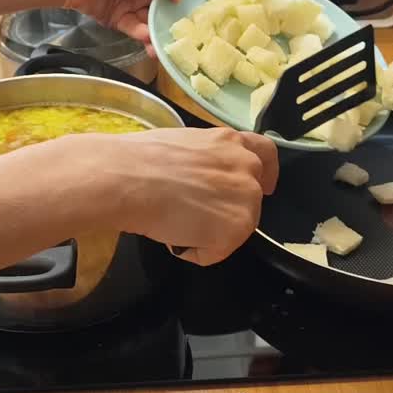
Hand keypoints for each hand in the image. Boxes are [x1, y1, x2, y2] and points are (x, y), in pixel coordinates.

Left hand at [55, 0, 188, 56]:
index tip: (197, 12)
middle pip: (166, 7)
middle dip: (174, 21)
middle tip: (185, 35)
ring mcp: (131, 3)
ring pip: (152, 21)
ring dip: (159, 33)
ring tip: (164, 43)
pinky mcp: (118, 18)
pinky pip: (135, 29)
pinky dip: (142, 34)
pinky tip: (147, 37)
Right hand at [61, 128, 278, 265]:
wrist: (127, 178)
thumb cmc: (138, 159)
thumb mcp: (183, 143)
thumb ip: (205, 157)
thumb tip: (198, 177)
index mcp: (230, 141)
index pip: (266, 154)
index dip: (265, 174)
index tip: (263, 186)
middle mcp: (246, 166)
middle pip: (253, 196)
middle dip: (230, 208)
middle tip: (199, 216)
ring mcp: (246, 198)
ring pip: (236, 226)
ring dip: (209, 231)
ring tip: (174, 223)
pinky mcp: (237, 228)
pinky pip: (217, 250)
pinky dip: (195, 251)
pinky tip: (172, 235)